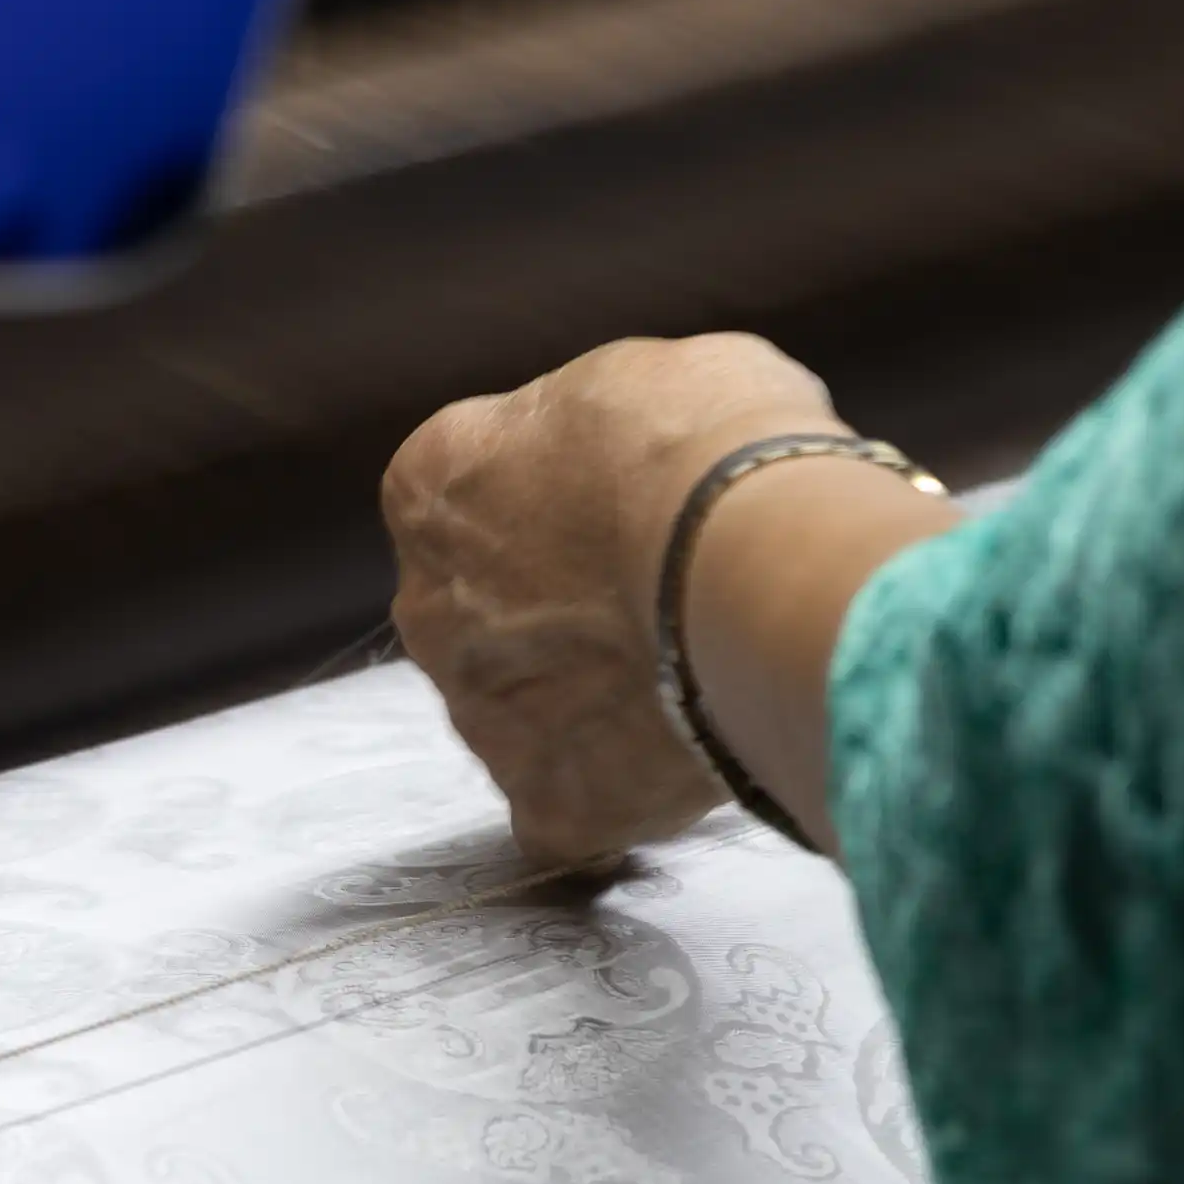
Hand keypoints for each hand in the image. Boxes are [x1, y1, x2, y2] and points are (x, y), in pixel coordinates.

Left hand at [384, 332, 841, 864]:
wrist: (756, 564)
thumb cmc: (709, 447)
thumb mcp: (649, 377)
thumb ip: (603, 437)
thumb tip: (636, 460)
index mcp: (433, 488)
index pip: (475, 504)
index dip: (563, 515)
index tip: (627, 520)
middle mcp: (427, 607)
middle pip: (488, 622)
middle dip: (562, 620)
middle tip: (659, 607)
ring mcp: (479, 717)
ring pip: (528, 718)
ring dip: (591, 706)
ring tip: (691, 681)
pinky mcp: (545, 803)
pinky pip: (575, 807)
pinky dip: (622, 793)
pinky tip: (684, 756)